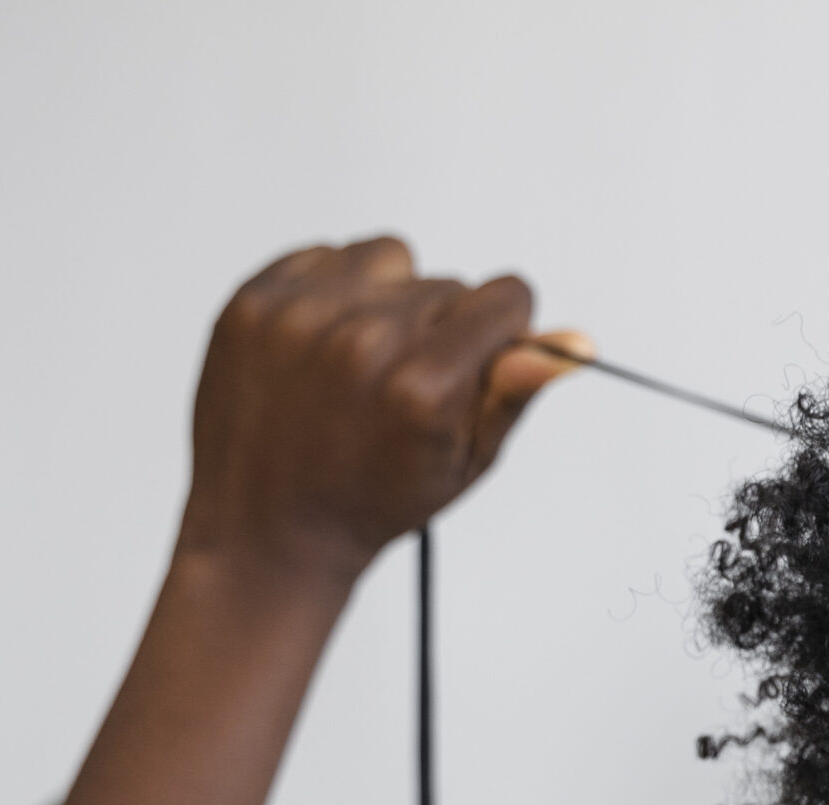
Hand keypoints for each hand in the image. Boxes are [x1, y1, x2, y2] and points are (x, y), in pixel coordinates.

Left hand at [174, 237, 580, 587]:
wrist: (267, 526)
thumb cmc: (371, 501)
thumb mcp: (465, 462)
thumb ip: (516, 391)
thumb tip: (573, 344)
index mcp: (424, 387)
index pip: (504, 297)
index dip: (504, 329)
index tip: (483, 358)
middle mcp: (363, 341)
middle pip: (447, 284)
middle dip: (444, 326)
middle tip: (408, 385)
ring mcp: (300, 316)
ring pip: (389, 256)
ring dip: (391, 294)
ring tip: (368, 355)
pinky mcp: (255, 302)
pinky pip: (325, 254)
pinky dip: (335, 288)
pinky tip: (326, 342)